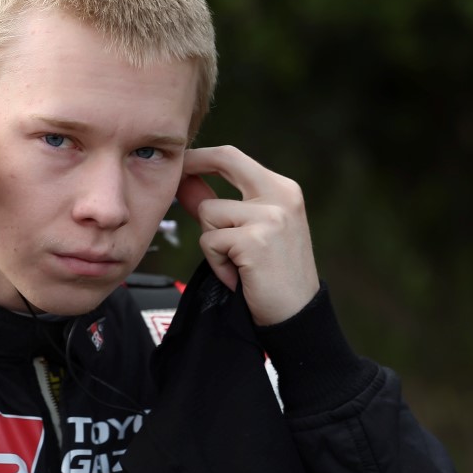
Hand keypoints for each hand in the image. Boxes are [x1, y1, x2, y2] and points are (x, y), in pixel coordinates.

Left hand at [176, 146, 319, 325]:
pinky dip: (216, 263)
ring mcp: (270, 216)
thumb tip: (185, 183)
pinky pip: (209, 242)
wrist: (297, 315)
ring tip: (235, 263)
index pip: (233, 157)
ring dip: (211, 242)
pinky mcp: (255, 240)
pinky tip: (238, 277)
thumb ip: (218, 207)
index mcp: (282, 190)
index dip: (200, 157)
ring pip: (208, 212)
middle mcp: (281, 195)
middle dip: (193, 165)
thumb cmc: (271, 275)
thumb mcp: (249, 233)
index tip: (178, 163)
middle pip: (225, 159)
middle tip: (175, 180)